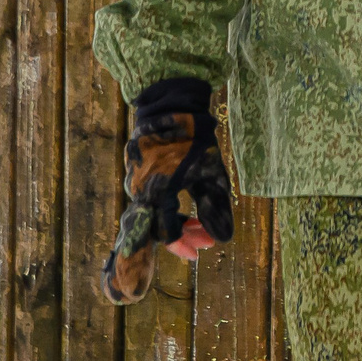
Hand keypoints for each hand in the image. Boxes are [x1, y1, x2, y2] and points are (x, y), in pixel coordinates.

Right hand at [101, 77, 234, 303]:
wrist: (168, 100)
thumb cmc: (190, 135)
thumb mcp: (209, 170)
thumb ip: (213, 205)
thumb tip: (222, 240)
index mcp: (153, 194)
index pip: (165, 234)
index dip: (186, 243)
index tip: (203, 251)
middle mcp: (140, 191)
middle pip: (153, 229)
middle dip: (171, 243)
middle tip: (179, 259)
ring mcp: (139, 180)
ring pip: (154, 214)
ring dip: (176, 224)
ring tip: (196, 231)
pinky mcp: (143, 171)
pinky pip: (153, 200)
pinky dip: (168, 209)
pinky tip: (183, 210)